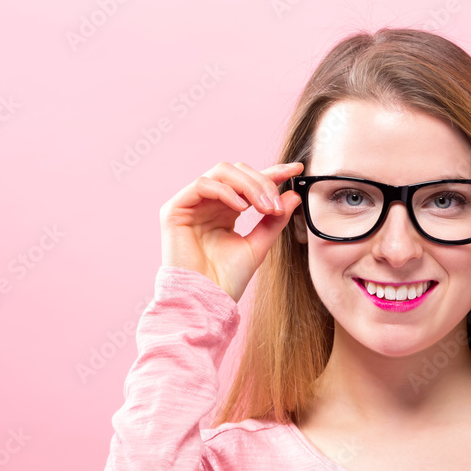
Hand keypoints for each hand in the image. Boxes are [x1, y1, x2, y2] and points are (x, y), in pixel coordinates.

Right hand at [159, 161, 303, 302]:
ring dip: (248, 185)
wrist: (205, 301)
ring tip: (264, 207)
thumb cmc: (226, 280)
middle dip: (262, 183)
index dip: (272, 173)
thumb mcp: (258, 246)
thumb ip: (274, 220)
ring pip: (221, 172)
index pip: (248, 182)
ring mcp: (191, 205)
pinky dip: (226, 191)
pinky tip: (242, 209)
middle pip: (237, 172)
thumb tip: (293, 195)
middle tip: (276, 205)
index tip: (296, 170)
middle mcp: (208, 204)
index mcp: (225, 210)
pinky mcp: (174, 209)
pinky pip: (203, 184)